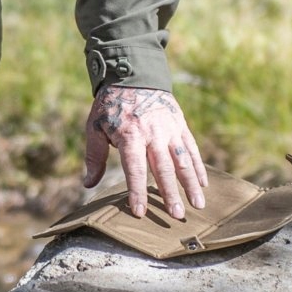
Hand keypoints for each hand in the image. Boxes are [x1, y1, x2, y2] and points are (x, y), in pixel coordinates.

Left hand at [82, 85, 209, 218]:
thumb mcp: (95, 127)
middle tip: (177, 216)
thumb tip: (88, 184)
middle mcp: (153, 133)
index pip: (135, 168)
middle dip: (170, 193)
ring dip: (191, 184)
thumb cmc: (111, 106)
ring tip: (198, 205)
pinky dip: (198, 166)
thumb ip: (94, 156)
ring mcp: (169, 128)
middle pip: (163, 168)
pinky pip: (191, 148)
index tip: (140, 212)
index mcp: (130, 134)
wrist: (133, 75)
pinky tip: (203, 184)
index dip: (137, 191)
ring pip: (183, 160)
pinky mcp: (180, 124)